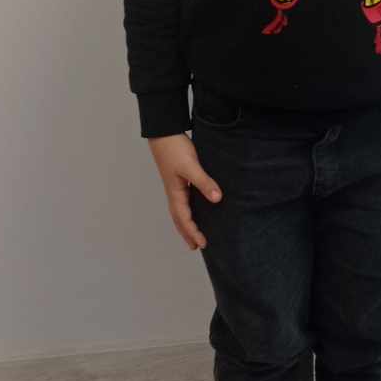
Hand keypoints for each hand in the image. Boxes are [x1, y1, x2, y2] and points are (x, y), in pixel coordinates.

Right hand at [148, 133, 221, 249]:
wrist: (164, 133)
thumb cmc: (175, 149)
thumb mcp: (191, 166)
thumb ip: (204, 182)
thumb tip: (217, 199)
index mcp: (175, 194)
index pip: (184, 219)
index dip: (193, 232)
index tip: (202, 244)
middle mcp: (174, 193)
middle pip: (180, 219)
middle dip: (187, 233)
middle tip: (197, 247)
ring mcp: (176, 187)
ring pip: (180, 211)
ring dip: (186, 224)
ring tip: (194, 234)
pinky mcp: (180, 180)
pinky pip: (184, 201)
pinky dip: (189, 210)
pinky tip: (196, 209)